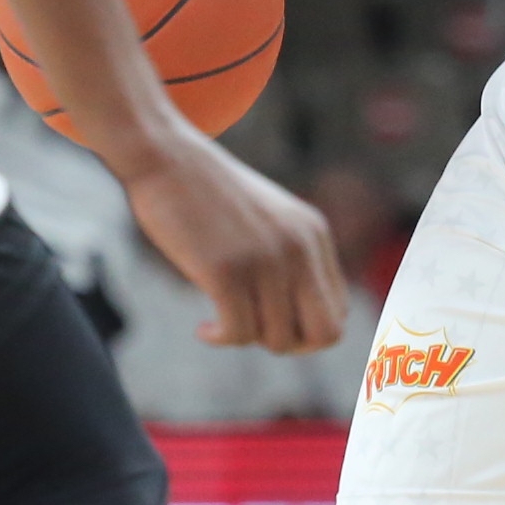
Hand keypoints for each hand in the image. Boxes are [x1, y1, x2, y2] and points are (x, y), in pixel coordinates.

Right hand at [122, 131, 347, 352]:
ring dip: (246, 338)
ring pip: (277, 338)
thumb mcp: (269, 217)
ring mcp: (265, 260)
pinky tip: (203, 328)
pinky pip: (238, 333)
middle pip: (324, 334)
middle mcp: (299, 248)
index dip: (307, 331)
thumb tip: (297, 317)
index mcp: (313, 234)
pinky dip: (220, 338)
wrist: (165, 158)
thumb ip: (292, 255)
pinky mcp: (227, 271)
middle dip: (290, 346)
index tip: (270, 321)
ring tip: (219, 319)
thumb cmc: (208, 193)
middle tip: (254, 331)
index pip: (338, 311)